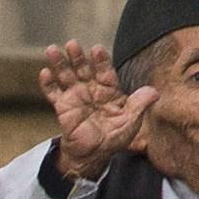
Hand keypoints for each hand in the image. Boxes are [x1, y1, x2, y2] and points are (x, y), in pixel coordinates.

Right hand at [37, 39, 156, 182]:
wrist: (93, 154)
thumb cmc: (113, 137)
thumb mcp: (131, 122)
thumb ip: (140, 105)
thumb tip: (155, 92)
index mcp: (109, 89)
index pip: (105, 70)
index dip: (101, 60)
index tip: (96, 49)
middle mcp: (91, 88)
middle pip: (84, 68)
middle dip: (78, 56)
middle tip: (72, 44)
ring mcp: (76, 96)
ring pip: (67, 76)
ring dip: (59, 63)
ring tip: (52, 50)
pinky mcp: (63, 108)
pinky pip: (54, 94)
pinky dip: (48, 84)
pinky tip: (44, 73)